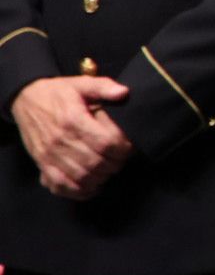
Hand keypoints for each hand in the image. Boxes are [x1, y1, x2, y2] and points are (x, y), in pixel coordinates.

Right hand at [10, 76, 134, 199]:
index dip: (122, 149)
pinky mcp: (42, 164)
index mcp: (73, 120)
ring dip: (100, 178)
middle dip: (115, 164)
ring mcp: (49, 155)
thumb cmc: (58, 93)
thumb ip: (103, 86)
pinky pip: (60, 186)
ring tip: (108, 170)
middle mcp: (60, 141)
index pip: (105, 143)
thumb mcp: (81, 83)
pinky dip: (78, 191)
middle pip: (96, 163)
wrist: (26, 100)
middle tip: (121, 160)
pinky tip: (92, 186)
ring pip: (81, 177)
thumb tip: (123, 92)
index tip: (128, 147)